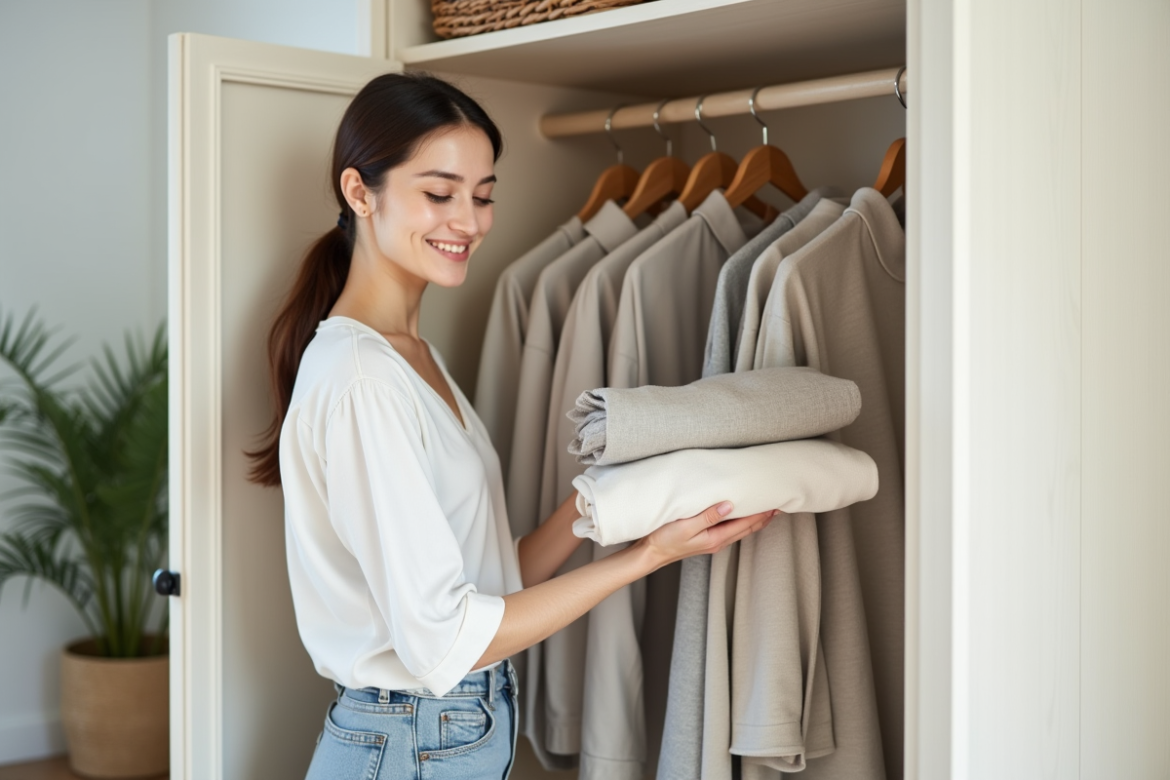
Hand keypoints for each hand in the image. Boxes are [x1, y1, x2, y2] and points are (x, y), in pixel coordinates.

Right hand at [635, 502, 777, 570]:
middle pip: (747, 529)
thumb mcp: (686, 526)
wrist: (651, 554)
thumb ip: (708, 516)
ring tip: (766, 511)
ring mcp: (712, 541)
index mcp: (715, 538)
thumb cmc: (665, 540)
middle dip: (763, 518)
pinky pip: (730, 530)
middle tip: (778, 506)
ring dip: (754, 521)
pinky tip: (740, 517)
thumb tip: (729, 506)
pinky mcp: (705, 539)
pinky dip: (741, 522)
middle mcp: (717, 541)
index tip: (774, 504)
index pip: (745, 524)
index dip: (761, 515)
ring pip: (740, 530)